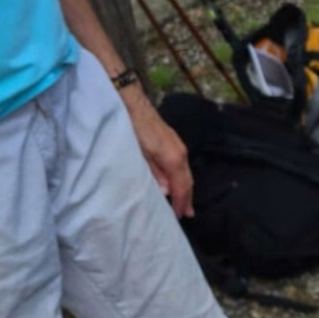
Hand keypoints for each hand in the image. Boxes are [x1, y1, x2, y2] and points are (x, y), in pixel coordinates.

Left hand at [122, 87, 194, 217]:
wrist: (130, 101)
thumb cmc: (132, 126)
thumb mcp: (138, 153)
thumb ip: (152, 172)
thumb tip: (165, 191)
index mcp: (173, 158)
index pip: (181, 187)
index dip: (180, 202)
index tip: (177, 217)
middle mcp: (180, 153)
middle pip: (188, 181)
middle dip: (187, 198)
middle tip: (186, 215)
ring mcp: (179, 146)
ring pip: (186, 173)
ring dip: (186, 189)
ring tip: (184, 202)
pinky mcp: (173, 142)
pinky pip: (182, 165)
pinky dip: (182, 177)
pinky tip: (176, 182)